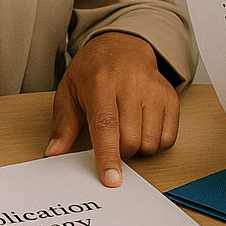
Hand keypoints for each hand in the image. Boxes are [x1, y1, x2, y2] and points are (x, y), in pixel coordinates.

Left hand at [46, 32, 179, 186]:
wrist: (122, 45)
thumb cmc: (93, 70)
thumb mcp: (69, 92)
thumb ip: (63, 125)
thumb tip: (55, 152)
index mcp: (101, 83)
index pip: (106, 126)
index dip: (108, 156)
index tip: (111, 180)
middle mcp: (131, 85)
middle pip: (130, 140)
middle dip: (119, 152)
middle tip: (110, 138)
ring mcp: (154, 90)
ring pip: (150, 142)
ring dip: (137, 148)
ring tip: (127, 130)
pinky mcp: (170, 97)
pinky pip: (168, 138)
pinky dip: (155, 142)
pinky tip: (143, 128)